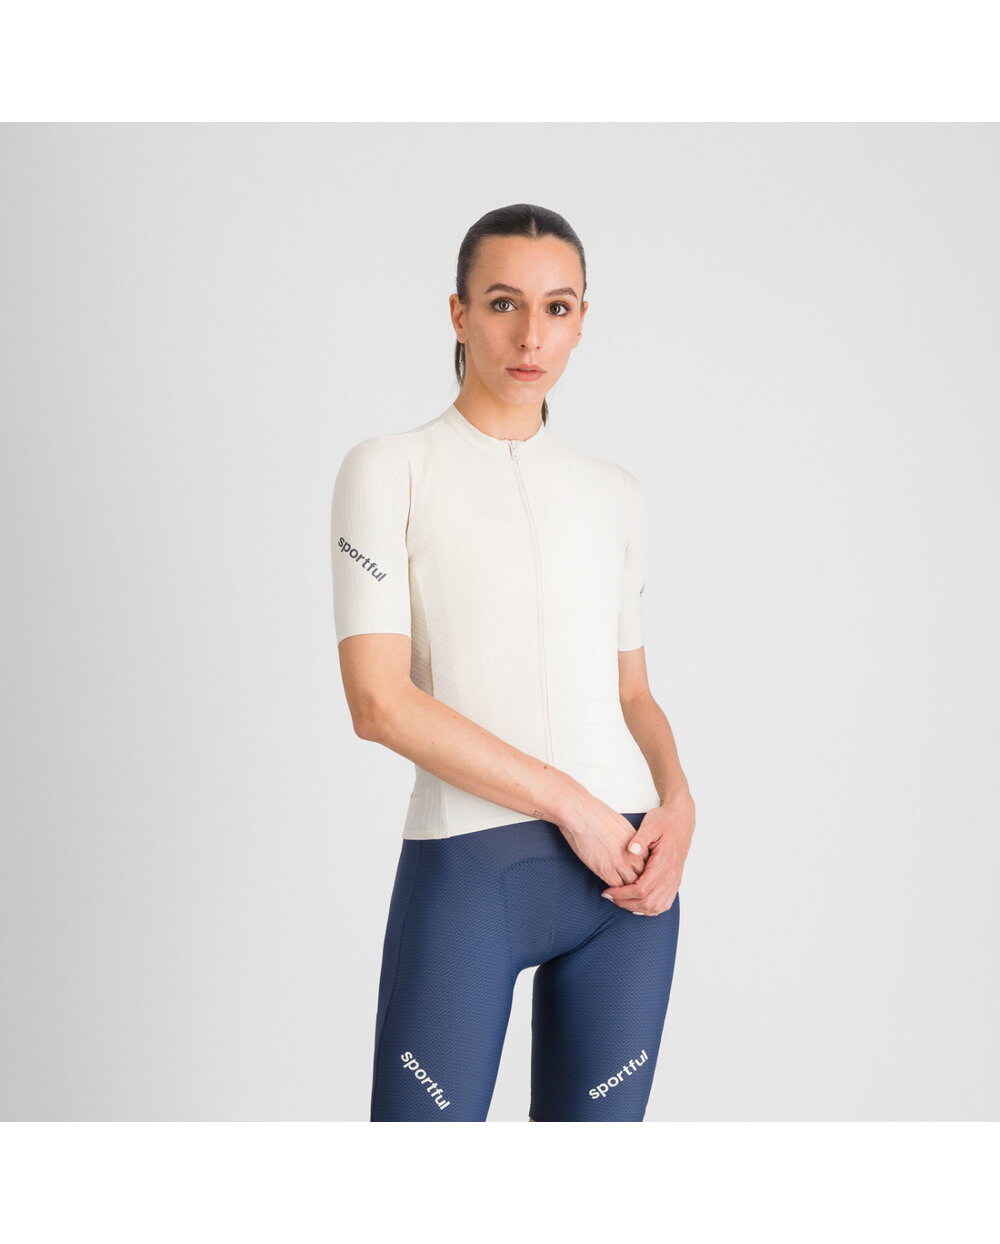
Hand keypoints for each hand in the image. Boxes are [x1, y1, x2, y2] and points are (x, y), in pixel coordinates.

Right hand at [557, 799, 651, 888]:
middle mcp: (632, 854)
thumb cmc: (595, 814)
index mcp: (637, 841)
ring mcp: (620, 863)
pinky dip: (615, 891)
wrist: (580, 813)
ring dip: (628, 890)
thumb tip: (626, 845)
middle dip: (639, 882)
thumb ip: (627, 838)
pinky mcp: (606, 870)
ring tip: (623, 893)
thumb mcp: (620, 824)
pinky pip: (617, 888)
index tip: (637, 874)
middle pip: (644, 876)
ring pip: (633, 885)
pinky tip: (611, 891)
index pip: (649, 862)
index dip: (643, 870)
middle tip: (632, 887)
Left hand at [601, 789, 694, 914]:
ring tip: (620, 901)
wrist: (682, 819)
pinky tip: (637, 904)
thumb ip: (640, 839)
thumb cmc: (664, 820)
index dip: (622, 894)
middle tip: (610, 897)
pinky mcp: (674, 881)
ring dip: (637, 908)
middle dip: (626, 903)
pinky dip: (650, 908)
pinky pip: (664, 903)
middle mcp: (671, 875)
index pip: (641, 889)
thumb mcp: (651, 824)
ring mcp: (674, 880)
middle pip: (648, 902)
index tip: (608, 891)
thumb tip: (631, 851)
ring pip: (657, 907)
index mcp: (664, 863)